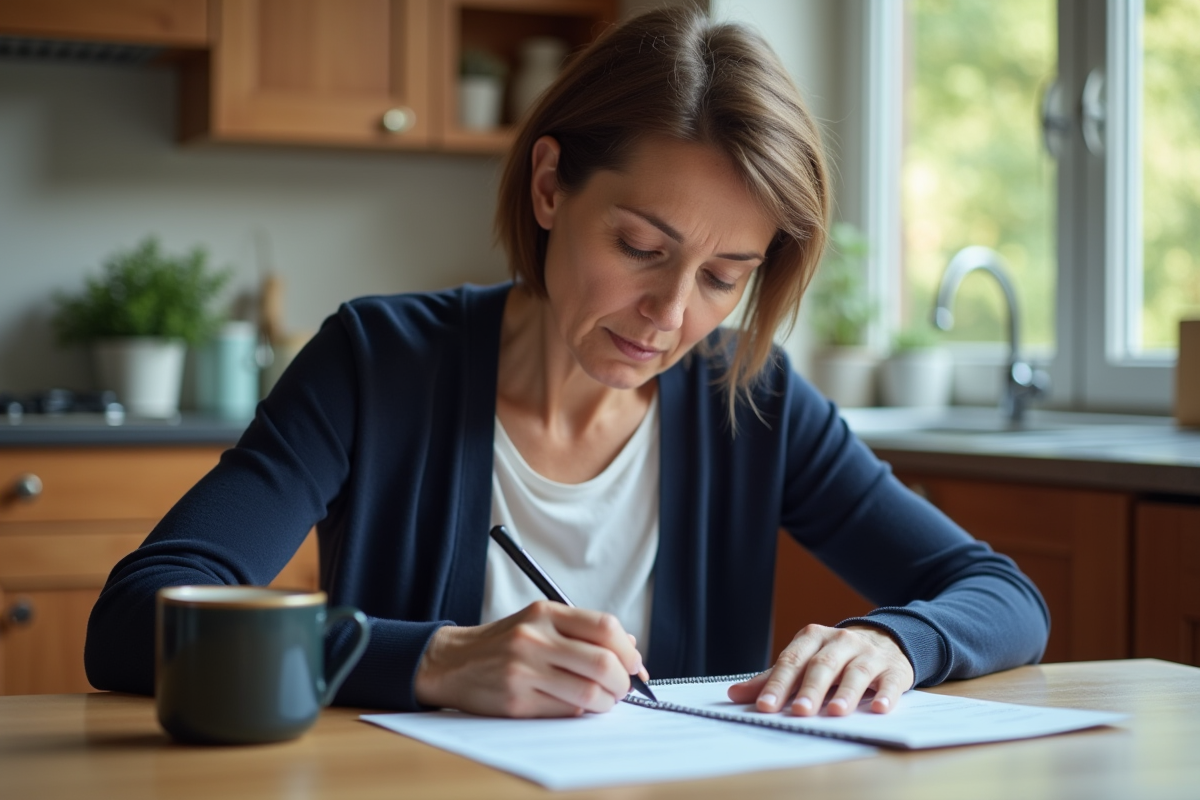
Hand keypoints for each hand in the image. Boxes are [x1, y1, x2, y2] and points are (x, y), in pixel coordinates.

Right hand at [414, 600, 646, 716]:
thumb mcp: (540, 622)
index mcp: (545, 612)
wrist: (453, 662)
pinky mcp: (516, 701)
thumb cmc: (505, 643)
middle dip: (623, 682)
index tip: (634, 664)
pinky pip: (565, 711)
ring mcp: (524, 670)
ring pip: (589, 692)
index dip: (628, 650)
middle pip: (603, 663)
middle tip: (622, 688)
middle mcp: (535, 638)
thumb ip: (584, 630)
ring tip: (602, 700)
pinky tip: (574, 704)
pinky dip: (580, 711)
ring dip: (606, 702)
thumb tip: (631, 648)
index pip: (605, 627)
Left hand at [727, 624, 912, 715]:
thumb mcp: (804, 661)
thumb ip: (773, 678)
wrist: (885, 641)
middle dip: (810, 689)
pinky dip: (885, 695)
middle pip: (822, 665)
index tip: (765, 706)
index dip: (778, 684)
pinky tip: (878, 709)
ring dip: (846, 692)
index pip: (792, 660)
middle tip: (800, 712)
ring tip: (835, 712)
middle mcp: (841, 642)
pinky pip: (890, 681)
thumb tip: (734, 695)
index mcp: (813, 638)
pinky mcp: (894, 669)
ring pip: (855, 672)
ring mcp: (869, 654)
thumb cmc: (835, 657)